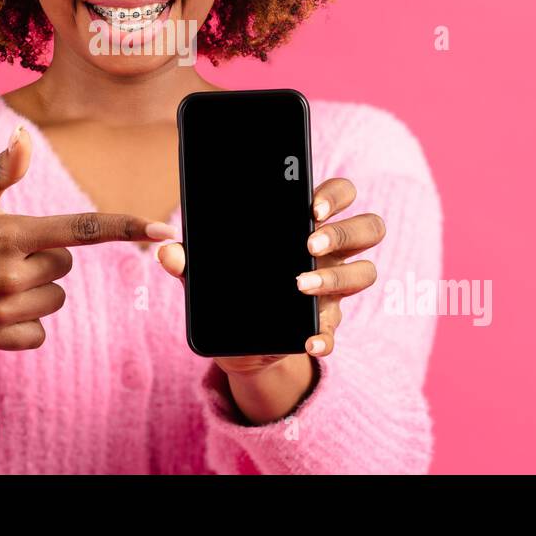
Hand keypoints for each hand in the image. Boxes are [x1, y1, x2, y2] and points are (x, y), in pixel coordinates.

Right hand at [0, 125, 177, 349]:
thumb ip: (1, 167)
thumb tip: (24, 137)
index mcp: (9, 231)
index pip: (80, 230)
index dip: (124, 227)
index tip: (162, 229)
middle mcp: (6, 272)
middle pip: (64, 267)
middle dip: (43, 255)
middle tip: (2, 247)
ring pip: (54, 301)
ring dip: (36, 288)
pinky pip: (36, 333)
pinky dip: (24, 321)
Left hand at [156, 177, 384, 378]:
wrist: (240, 341)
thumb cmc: (231, 286)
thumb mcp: (207, 272)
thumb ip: (191, 261)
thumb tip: (167, 252)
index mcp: (305, 225)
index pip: (339, 195)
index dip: (334, 194)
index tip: (311, 205)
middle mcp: (329, 252)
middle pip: (368, 228)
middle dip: (344, 231)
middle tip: (308, 242)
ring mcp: (333, 288)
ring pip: (365, 272)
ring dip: (336, 276)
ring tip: (300, 284)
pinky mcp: (324, 325)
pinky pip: (337, 331)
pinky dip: (325, 336)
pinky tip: (307, 340)